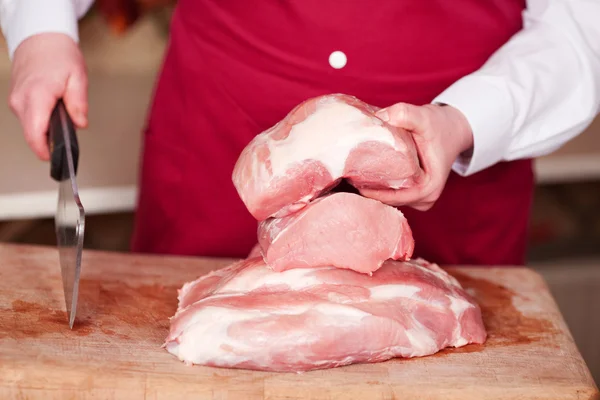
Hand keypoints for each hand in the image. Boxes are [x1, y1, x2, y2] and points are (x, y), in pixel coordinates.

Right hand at [8, 33, 87, 160]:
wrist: (39, 37)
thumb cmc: (58, 54)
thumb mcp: (78, 77)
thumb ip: (78, 103)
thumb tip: (80, 124)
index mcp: (37, 95)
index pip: (35, 133)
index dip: (45, 151)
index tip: (57, 159)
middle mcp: (21, 100)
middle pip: (33, 135)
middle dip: (51, 140)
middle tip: (70, 134)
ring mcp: (16, 100)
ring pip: (31, 128)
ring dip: (47, 129)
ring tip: (63, 115)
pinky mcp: (16, 100)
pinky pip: (29, 119)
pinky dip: (41, 120)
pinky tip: (53, 111)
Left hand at [359, 103, 473, 210]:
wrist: (452, 128)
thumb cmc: (439, 125)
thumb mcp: (424, 117)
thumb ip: (405, 114)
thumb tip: (382, 116)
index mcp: (430, 187)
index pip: (396, 197)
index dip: (375, 192)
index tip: (355, 183)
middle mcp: (426, 198)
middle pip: (391, 200)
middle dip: (370, 190)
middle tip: (348, 176)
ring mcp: (419, 198)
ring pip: (390, 198)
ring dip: (373, 188)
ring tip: (352, 174)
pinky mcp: (413, 193)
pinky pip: (392, 193)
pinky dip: (379, 185)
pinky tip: (363, 175)